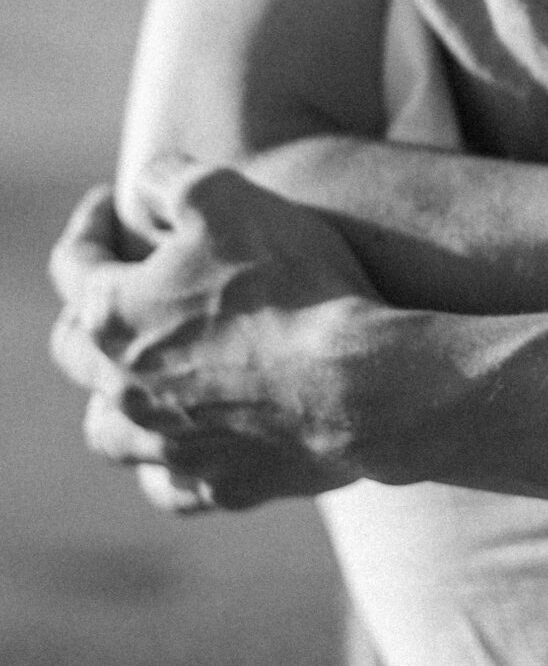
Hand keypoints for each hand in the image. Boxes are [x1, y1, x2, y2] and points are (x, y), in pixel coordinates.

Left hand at [50, 158, 381, 511]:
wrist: (356, 381)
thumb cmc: (289, 281)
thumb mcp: (224, 193)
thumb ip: (168, 178)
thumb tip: (143, 185)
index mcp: (112, 315)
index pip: (74, 262)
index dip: (90, 224)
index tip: (111, 203)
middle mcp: (124, 389)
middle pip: (75, 351)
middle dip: (86, 310)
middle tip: (115, 285)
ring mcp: (168, 447)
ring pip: (108, 429)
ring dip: (112, 398)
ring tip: (136, 377)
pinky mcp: (218, 487)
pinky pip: (169, 485)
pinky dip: (167, 463)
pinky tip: (185, 446)